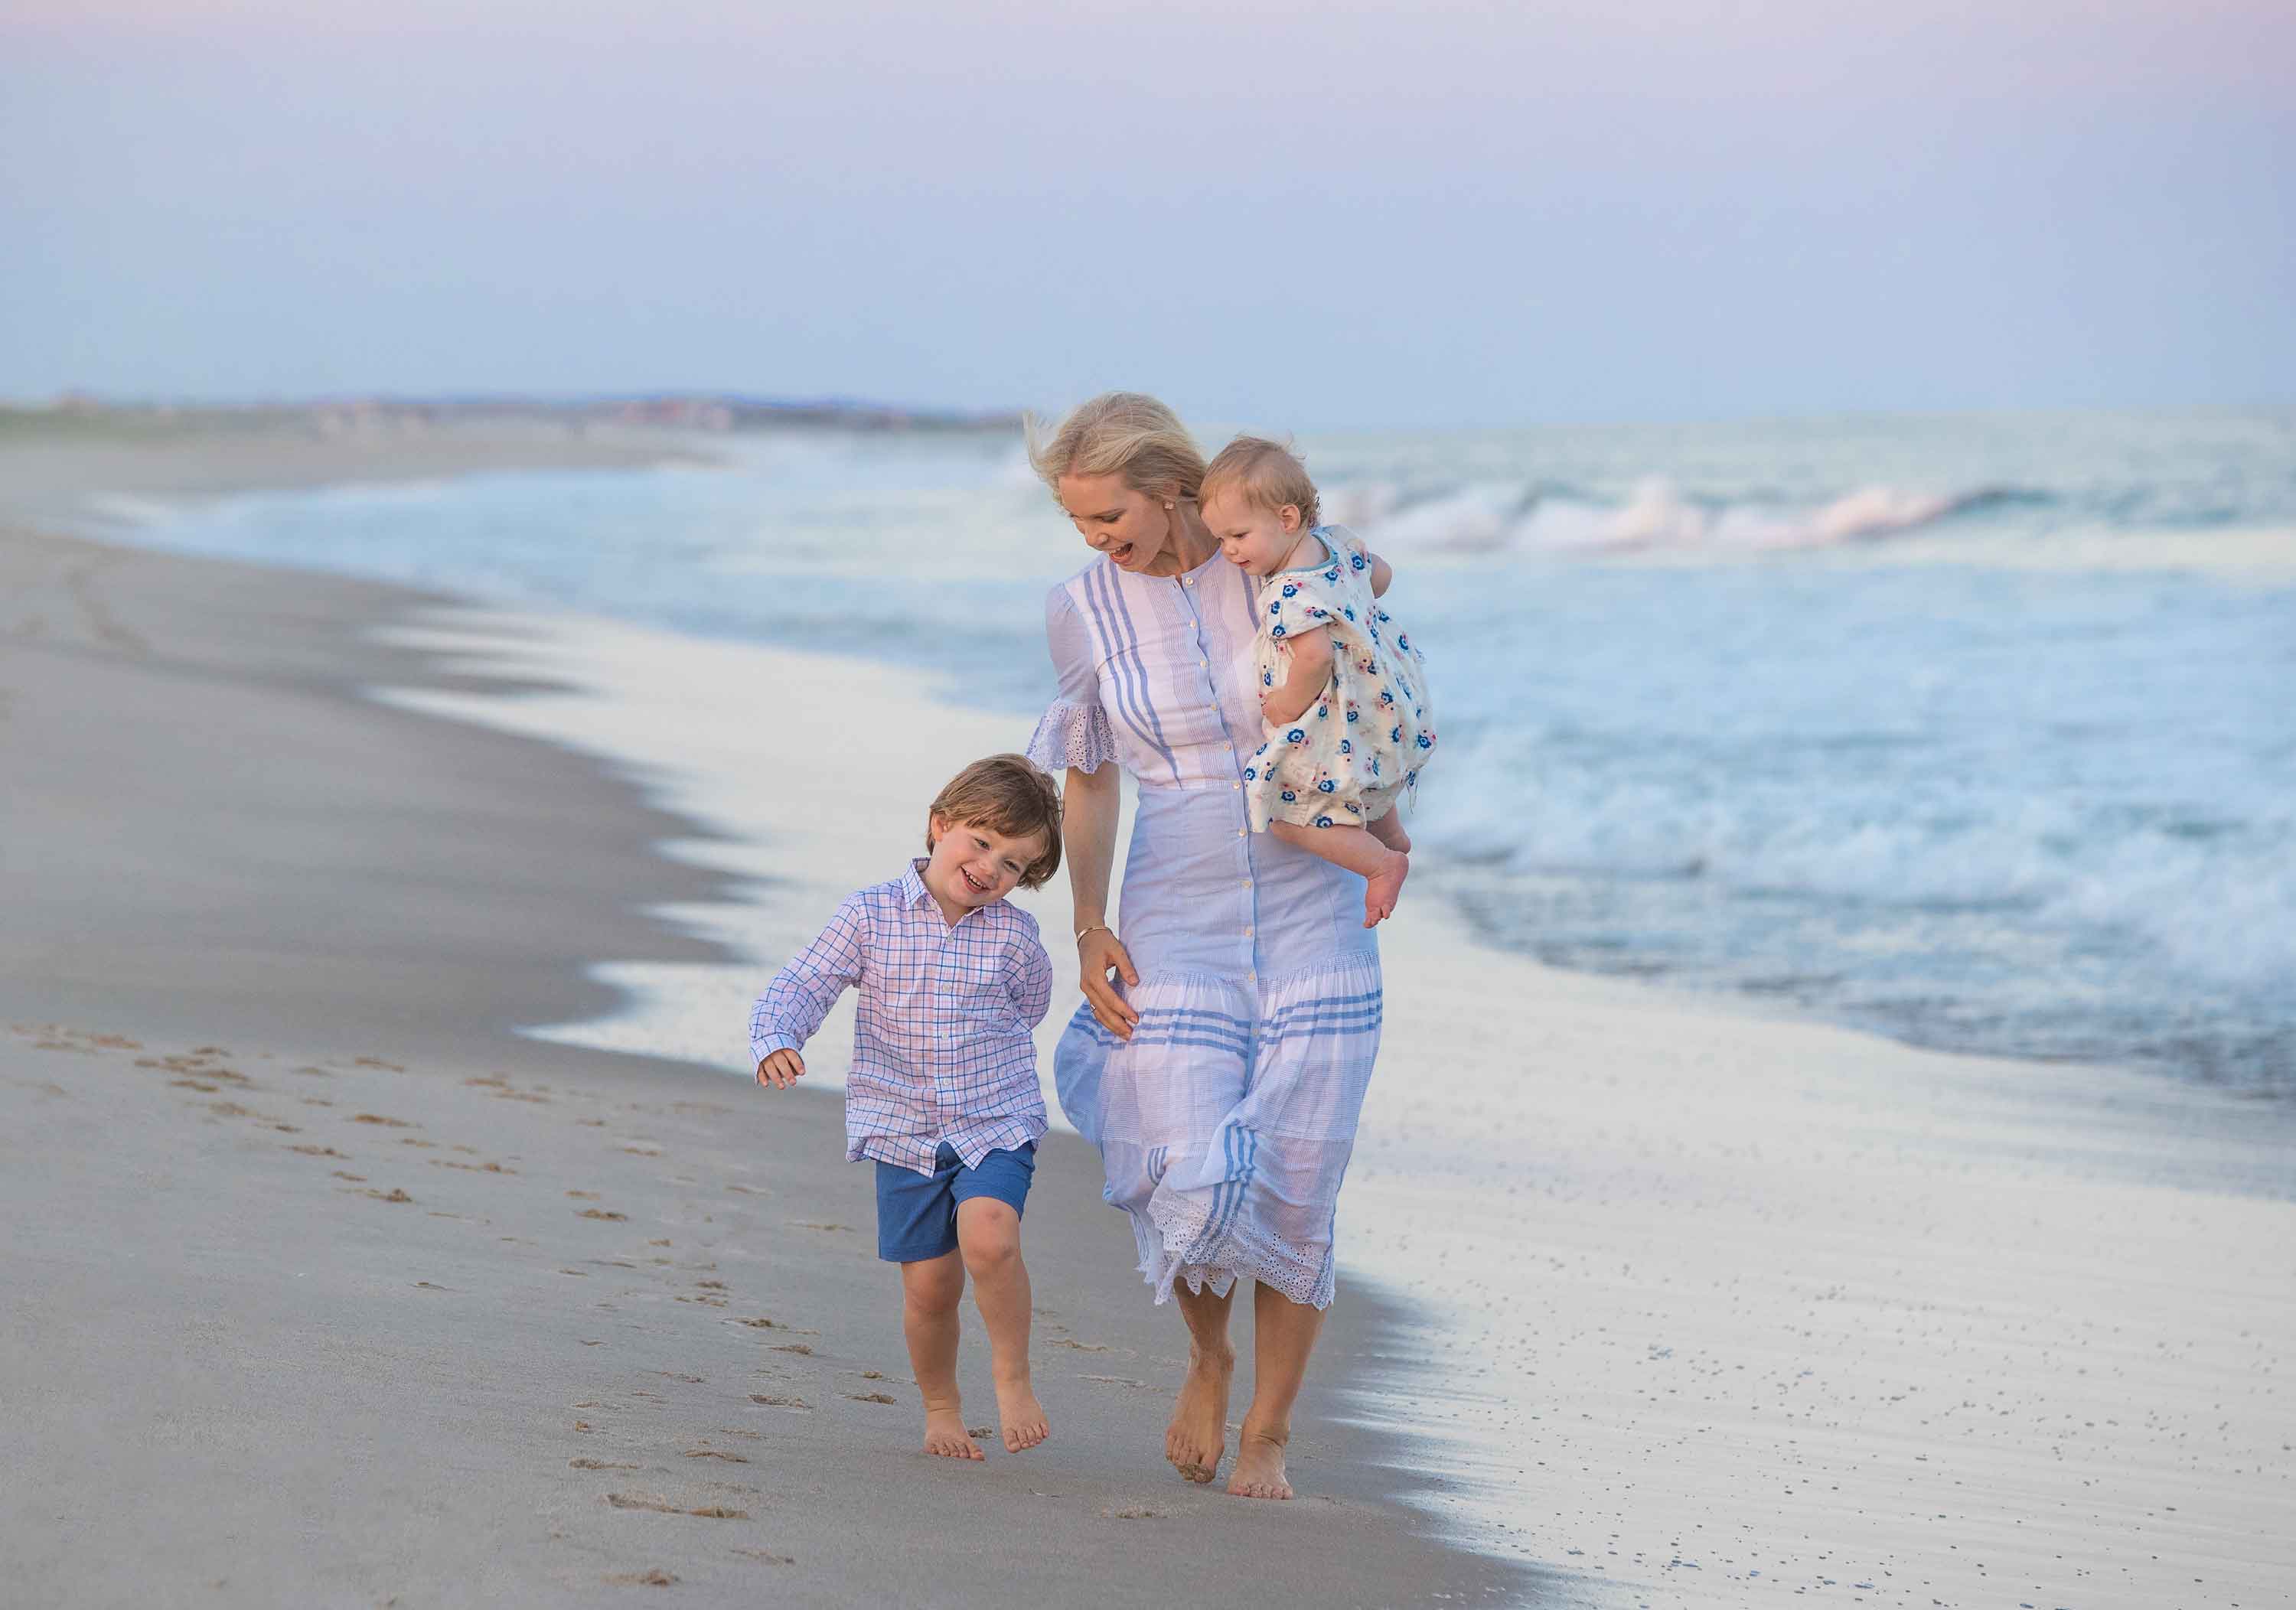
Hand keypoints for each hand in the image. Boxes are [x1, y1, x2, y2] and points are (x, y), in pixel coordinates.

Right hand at [755, 1049, 804, 1088]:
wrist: (766, 1041)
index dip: (797, 1064)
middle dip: (787, 1073)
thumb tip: (796, 1073)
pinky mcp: (758, 1063)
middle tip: (793, 1082)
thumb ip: (794, 1063)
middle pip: (782, 1063)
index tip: (802, 1073)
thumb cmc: (783, 1052)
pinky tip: (766, 1084)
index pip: (792, 1056)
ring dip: (776, 1078)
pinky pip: (760, 1071)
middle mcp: (775, 1052)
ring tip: (782, 1087)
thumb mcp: (790, 1053)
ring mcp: (766, 1057)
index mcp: (785, 1048)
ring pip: (770, 1068)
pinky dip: (762, 1078)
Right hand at [1077, 927, 1140, 1041]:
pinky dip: (1105, 1019)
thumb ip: (1126, 967)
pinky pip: (1096, 1008)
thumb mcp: (1117, 950)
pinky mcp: (1088, 991)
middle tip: (1131, 1034)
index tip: (1136, 1018)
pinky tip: (1116, 1026)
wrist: (1088, 938)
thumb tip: (1135, 983)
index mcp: (1093, 976)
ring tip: (1125, 1034)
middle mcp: (1087, 986)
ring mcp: (1086, 990)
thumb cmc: (1104, 942)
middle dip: (1116, 1024)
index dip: (1122, 1010)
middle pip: (1101, 1010)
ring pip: (1097, 1012)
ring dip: (1111, 1025)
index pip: (1109, 998)